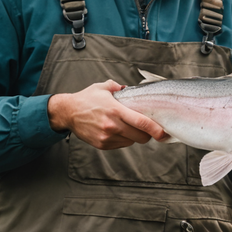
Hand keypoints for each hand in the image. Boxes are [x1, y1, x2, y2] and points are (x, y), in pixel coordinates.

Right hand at [48, 80, 168, 149]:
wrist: (68, 112)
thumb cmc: (86, 99)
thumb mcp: (103, 87)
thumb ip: (118, 87)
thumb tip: (130, 89)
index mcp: (115, 110)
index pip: (141, 122)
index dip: (155, 129)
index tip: (163, 132)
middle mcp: (112, 125)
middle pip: (140, 136)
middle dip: (147, 134)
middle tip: (147, 128)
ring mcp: (107, 137)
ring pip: (131, 141)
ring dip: (134, 136)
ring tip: (127, 126)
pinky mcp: (102, 145)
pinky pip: (121, 145)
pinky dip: (123, 139)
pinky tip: (117, 130)